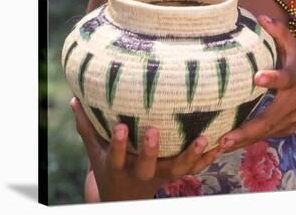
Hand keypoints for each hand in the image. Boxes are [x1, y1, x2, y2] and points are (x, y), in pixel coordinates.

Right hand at [70, 97, 221, 201]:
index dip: (118, 143)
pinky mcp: (174, 175)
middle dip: (150, 149)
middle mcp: (139, 174)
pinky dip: (207, 159)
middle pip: (147, 166)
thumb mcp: (94, 151)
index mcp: (117, 167)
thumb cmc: (107, 167)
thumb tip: (75, 98)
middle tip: (154, 129)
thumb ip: (87, 126)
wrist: (122, 198)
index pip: (115, 156)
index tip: (121, 126)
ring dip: (191, 155)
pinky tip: (220, 145)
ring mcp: (160, 176)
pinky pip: (193, 170)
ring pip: (177, 170)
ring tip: (203, 139)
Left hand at [217, 15, 295, 151]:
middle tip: (225, 137)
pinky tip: (228, 145)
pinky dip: (248, 141)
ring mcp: (291, 119)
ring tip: (220, 145)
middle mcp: (293, 102)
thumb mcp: (294, 45)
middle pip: (270, 118)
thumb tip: (260, 17)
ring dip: (244, 140)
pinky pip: (266, 136)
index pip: (285, 79)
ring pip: (266, 132)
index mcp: (295, 78)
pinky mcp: (286, 129)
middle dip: (248, 129)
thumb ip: (278, 31)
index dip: (273, 79)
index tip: (257, 77)